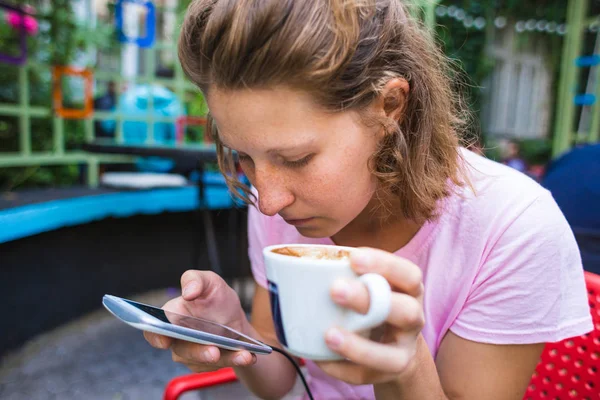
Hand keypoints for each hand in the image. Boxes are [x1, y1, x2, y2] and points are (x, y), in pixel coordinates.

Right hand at [143, 270, 257, 371]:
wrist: (237, 320)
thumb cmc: (217, 300)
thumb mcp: (211, 282)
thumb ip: (196, 280)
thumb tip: (188, 292)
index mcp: (172, 317)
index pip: (154, 330)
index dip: (155, 336)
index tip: (165, 340)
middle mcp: (178, 339)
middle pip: (182, 350)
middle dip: (198, 352)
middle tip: (214, 351)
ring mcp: (193, 354)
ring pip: (204, 361)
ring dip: (224, 358)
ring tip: (242, 354)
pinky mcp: (209, 364)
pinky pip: (221, 365)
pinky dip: (236, 360)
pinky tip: (247, 355)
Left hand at [315, 248, 424, 384]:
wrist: (394, 345)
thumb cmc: (374, 304)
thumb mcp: (373, 285)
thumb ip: (350, 275)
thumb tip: (299, 265)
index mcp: (409, 290)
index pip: (409, 274)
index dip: (384, 265)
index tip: (354, 258)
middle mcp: (414, 318)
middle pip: (405, 311)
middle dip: (368, 300)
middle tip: (335, 290)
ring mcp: (404, 349)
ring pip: (391, 355)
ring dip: (358, 346)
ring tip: (329, 335)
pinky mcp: (390, 372)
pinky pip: (367, 375)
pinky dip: (342, 368)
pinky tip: (322, 358)